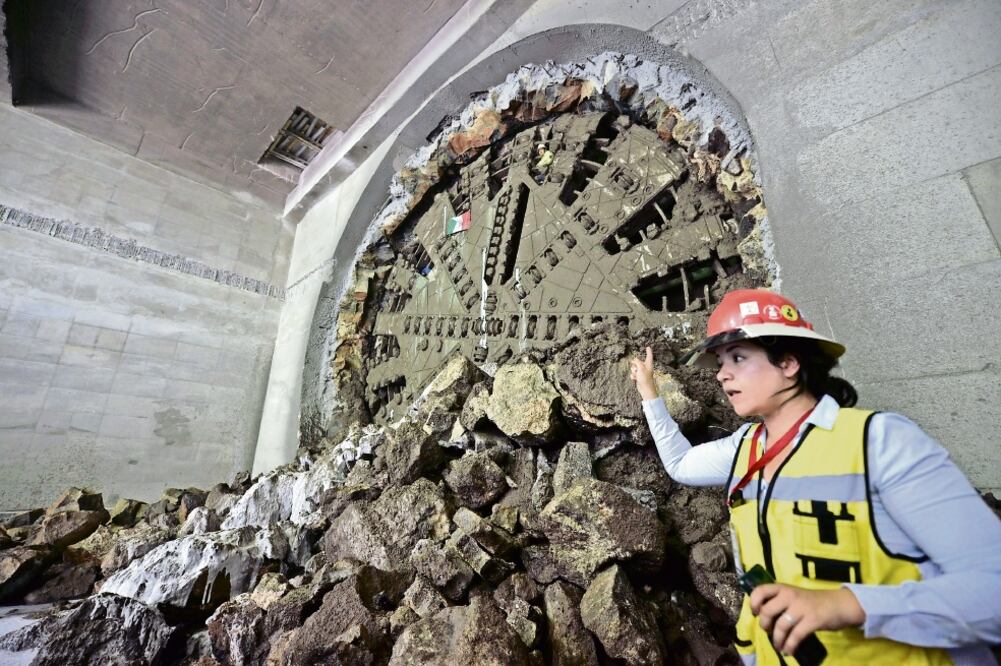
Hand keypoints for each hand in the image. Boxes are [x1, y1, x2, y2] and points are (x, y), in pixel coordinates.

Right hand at [629, 347, 657, 399]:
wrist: (645, 389)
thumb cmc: (645, 378)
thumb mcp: (641, 367)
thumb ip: (637, 362)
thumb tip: (634, 360)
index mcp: (648, 364)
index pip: (649, 356)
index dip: (648, 351)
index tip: (648, 347)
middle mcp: (645, 368)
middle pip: (638, 362)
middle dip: (635, 365)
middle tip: (636, 369)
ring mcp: (642, 373)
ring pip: (634, 368)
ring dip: (633, 371)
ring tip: (636, 375)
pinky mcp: (639, 377)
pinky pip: (633, 374)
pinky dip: (633, 376)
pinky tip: (635, 379)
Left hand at [750, 584, 864, 654]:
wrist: (839, 604)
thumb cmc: (812, 601)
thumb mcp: (793, 595)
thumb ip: (779, 602)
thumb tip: (763, 617)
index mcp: (783, 588)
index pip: (760, 590)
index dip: (754, 603)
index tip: (756, 613)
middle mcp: (790, 595)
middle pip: (768, 611)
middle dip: (765, 625)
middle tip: (768, 631)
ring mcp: (802, 607)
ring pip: (781, 625)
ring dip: (777, 640)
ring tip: (779, 646)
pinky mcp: (813, 620)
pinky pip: (796, 635)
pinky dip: (790, 646)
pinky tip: (788, 651)